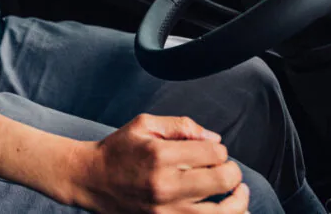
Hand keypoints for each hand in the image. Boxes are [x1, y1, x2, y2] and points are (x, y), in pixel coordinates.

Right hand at [70, 114, 248, 213]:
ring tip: (239, 193)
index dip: (220, 151)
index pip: (213, 154)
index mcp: (160, 155)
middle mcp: (165, 185)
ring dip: (238, 201)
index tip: (212, 152)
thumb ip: (180, 125)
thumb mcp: (144, 125)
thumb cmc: (119, 149)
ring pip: (221, 212)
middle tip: (227, 170)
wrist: (91, 180)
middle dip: (232, 173)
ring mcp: (166, 210)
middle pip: (222, 180)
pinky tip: (234, 212)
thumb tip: (215, 140)